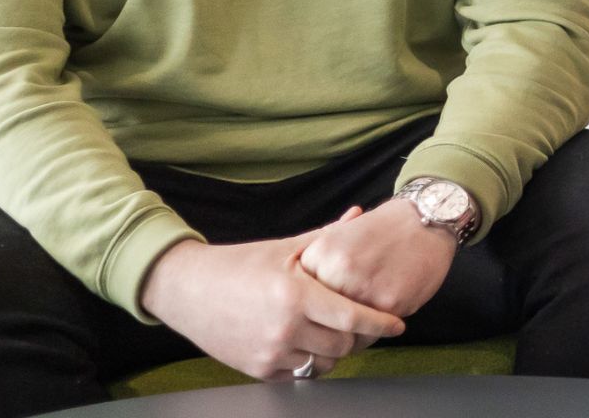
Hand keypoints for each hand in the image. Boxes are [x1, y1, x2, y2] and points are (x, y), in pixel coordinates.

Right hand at [140, 224, 405, 381]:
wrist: (190, 290)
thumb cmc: (240, 264)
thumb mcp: (286, 248)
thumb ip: (327, 236)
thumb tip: (358, 215)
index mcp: (296, 294)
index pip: (352, 317)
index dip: (381, 322)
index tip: (398, 323)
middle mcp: (285, 328)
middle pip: (343, 345)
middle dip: (357, 336)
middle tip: (361, 322)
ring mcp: (271, 353)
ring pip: (324, 364)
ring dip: (334, 350)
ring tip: (332, 330)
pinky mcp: (259, 370)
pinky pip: (299, 373)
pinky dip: (309, 359)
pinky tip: (306, 339)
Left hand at [299, 198, 457, 320]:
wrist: (424, 219)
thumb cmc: (383, 228)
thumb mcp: (341, 237)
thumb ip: (321, 266)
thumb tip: (305, 303)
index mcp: (321, 254)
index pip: (303, 299)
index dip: (313, 309)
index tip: (322, 311)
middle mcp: (337, 271)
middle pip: (322, 318)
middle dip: (331, 326)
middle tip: (342, 324)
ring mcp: (362, 289)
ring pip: (346, 332)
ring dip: (353, 332)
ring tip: (363, 320)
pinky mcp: (388, 304)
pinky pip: (373, 332)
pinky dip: (375, 330)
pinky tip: (382, 314)